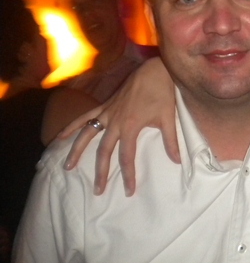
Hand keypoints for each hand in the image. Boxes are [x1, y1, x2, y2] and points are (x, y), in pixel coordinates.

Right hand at [59, 57, 178, 195]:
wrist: (154, 71)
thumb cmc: (162, 94)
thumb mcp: (168, 118)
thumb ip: (170, 141)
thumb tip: (176, 161)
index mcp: (130, 126)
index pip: (127, 157)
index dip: (128, 175)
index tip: (129, 190)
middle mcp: (114, 121)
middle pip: (104, 151)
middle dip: (101, 172)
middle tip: (98, 190)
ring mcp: (107, 113)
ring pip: (87, 135)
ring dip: (76, 151)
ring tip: (68, 167)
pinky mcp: (104, 105)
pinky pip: (84, 117)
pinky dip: (71, 126)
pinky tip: (59, 136)